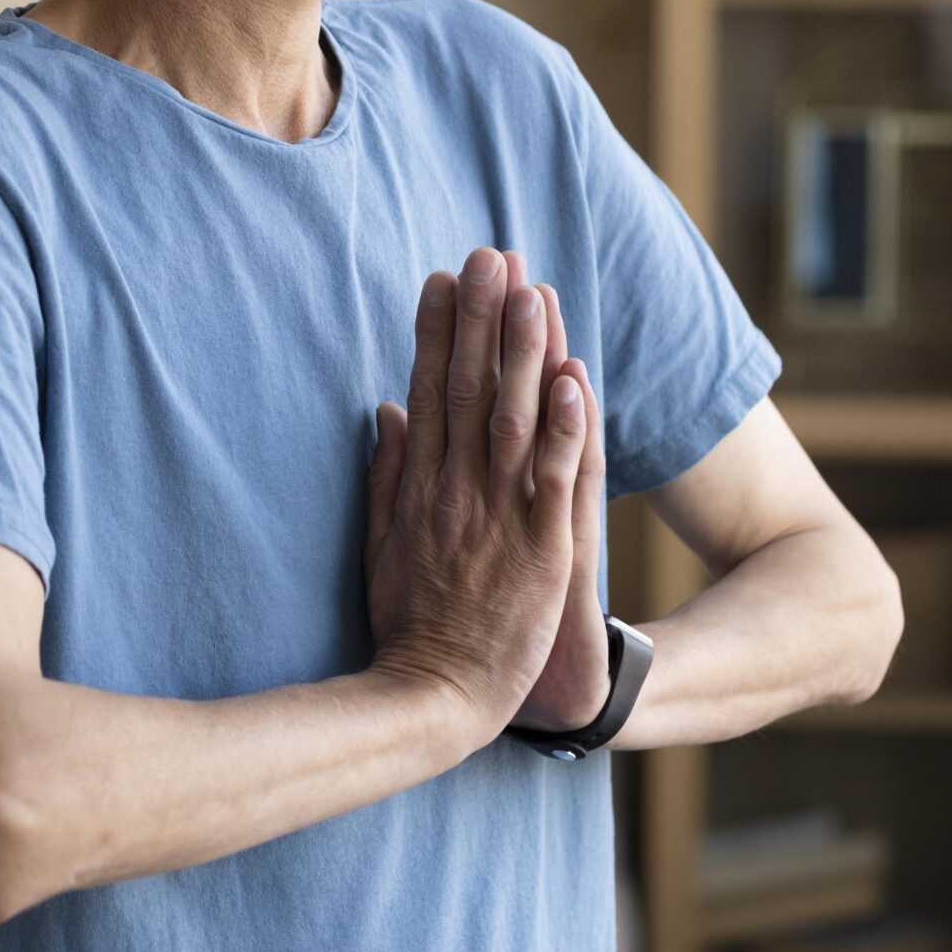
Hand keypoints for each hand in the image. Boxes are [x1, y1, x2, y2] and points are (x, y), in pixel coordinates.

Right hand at [364, 247, 592, 744]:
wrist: (436, 697)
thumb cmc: (408, 624)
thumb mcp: (378, 543)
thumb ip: (384, 475)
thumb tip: (385, 411)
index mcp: (418, 487)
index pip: (427, 392)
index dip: (436, 331)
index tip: (443, 278)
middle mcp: (454, 490)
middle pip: (466, 388)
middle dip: (480, 318)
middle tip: (490, 255)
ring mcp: (497, 517)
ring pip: (511, 418)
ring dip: (523, 353)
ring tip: (533, 291)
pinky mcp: (541, 550)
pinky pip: (554, 479)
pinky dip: (564, 427)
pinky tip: (573, 378)